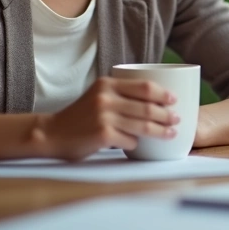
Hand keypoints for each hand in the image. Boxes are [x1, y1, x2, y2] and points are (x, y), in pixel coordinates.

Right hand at [37, 77, 179, 160]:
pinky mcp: (103, 135)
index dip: (163, 94)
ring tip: (171, 133)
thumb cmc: (80, 117)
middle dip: (166, 114)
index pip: (144, 86)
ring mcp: (104, 117)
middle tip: (177, 119)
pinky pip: (130, 141)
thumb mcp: (98, 96)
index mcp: (107, 84)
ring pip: (143, 125)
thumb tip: (155, 101)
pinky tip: (138, 146)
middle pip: (147, 107)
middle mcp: (106, 98)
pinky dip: (136, 144)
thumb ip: (120, 94)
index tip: (174, 100)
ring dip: (160, 131)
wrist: (52, 133)